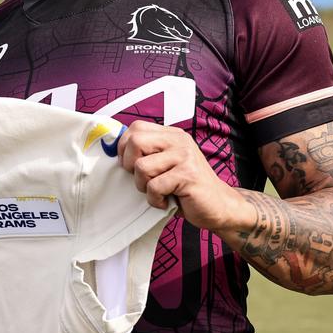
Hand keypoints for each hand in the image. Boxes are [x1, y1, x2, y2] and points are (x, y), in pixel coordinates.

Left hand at [116, 120, 249, 231]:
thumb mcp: (166, 164)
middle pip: (135, 142)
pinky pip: (155, 186)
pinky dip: (155, 200)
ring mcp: (185, 156)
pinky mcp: (188, 175)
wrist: (219, 205)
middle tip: (143, 180)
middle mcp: (179, 141)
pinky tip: (167, 201)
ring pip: (142, 167)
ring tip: (159, 192)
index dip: (124, 147)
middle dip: (130, 165)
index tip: (130, 165)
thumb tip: (112, 149)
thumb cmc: (186, 188)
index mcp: (172, 135)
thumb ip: (147, 154)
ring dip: (144, 186)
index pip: (135, 128)